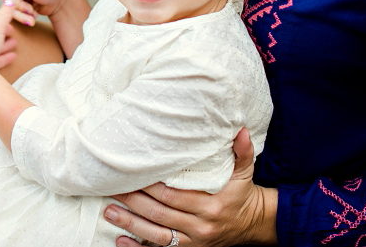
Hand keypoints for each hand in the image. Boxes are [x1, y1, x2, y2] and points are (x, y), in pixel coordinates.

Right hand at [3, 0, 91, 56]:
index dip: (16, 4)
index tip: (28, 7)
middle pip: (9, 4)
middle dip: (21, 11)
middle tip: (32, 14)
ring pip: (12, 11)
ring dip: (23, 16)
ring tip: (33, 19)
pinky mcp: (20, 4)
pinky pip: (18, 14)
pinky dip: (26, 17)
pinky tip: (35, 16)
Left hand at [103, 129, 276, 246]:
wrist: (255, 224)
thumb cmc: (243, 193)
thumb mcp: (245, 172)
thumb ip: (243, 151)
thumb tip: (240, 130)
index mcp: (211, 205)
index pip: (174, 195)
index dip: (152, 186)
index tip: (133, 174)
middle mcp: (201, 225)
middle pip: (160, 213)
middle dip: (135, 201)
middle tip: (113, 188)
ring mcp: (194, 240)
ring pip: (157, 234)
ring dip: (131, 223)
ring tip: (110, 211)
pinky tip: (121, 240)